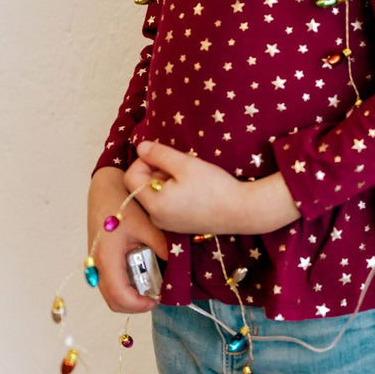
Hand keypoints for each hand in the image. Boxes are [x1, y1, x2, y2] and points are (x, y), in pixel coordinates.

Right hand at [87, 167, 167, 313]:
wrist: (106, 186)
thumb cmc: (122, 202)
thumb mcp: (146, 224)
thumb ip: (160, 245)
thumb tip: (175, 265)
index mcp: (107, 258)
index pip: (120, 297)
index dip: (139, 304)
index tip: (157, 299)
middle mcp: (97, 264)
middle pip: (113, 300)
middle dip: (136, 303)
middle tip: (157, 294)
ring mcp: (96, 261)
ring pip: (111, 291)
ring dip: (131, 293)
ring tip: (153, 282)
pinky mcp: (100, 256)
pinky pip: (111, 278)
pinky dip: (127, 281)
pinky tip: (144, 268)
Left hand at [125, 141, 300, 235]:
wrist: (242, 211)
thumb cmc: (214, 187)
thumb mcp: (186, 164)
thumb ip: (159, 154)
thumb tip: (140, 147)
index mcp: (154, 204)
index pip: (131, 178)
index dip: (144, 161)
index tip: (165, 155)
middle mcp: (156, 218)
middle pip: (143, 187)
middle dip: (158, 171)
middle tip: (182, 163)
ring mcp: (168, 225)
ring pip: (157, 195)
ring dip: (168, 181)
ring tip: (190, 175)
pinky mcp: (181, 226)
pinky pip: (168, 205)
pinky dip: (175, 193)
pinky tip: (195, 188)